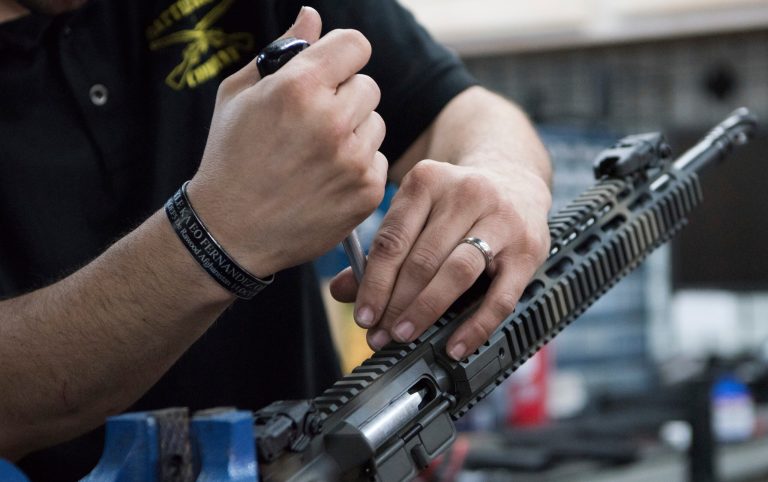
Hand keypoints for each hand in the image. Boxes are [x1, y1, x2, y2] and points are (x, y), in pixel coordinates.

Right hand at [187, 7, 386, 277]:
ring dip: (354, 132)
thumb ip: (281, 50)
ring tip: (316, 154)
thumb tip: (312, 15)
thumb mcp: (238, 95)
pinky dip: (357, 166)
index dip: (342, 56)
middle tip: (313, 122)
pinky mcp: (365, 192)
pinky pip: (378, 159)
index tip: (332, 70)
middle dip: (344, 97)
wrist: (229, 231)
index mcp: (298, 88)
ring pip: (375, 124)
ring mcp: (352, 160)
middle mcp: (331, 121)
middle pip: (368, 86)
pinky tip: (325, 179)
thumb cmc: (229, 158)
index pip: (355, 45)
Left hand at [331, 159, 550, 359]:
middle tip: (380, 334)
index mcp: (429, 180)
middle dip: (396, 303)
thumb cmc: (457, 206)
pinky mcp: (528, 250)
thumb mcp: (418, 214)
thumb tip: (341, 290)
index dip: (374, 283)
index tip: (364, 316)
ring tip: (405, 335)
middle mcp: (467, 193)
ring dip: (426, 310)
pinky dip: (474, 327)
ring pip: (457, 273)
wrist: (516, 184)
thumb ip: (383, 252)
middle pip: (422, 259)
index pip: (393, 239)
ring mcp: (501, 221)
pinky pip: (499, 298)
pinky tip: (454, 345)